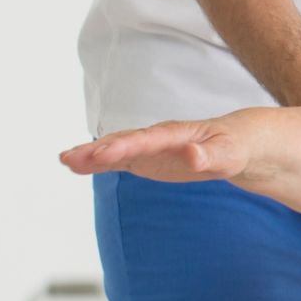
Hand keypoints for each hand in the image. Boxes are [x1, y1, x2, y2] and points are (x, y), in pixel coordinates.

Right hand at [59, 119, 249, 182]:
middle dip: (98, 150)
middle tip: (70, 157)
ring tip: (65, 160)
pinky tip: (75, 166)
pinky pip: (117, 160)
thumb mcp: (228, 153)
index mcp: (176, 134)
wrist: (236, 142)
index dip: (125, 146)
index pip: (147, 139)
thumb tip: (193, 154)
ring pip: (116, 149)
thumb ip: (209, 155)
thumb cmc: (234, 147)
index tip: (102, 153)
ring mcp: (149, 148)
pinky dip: (97, 162)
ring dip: (90, 155)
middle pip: (124, 141)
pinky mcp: (145, 158)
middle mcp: (157, 138)